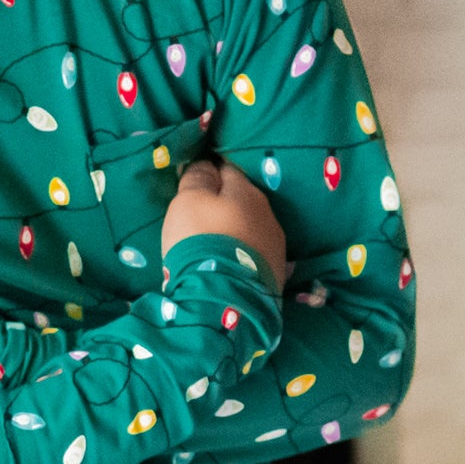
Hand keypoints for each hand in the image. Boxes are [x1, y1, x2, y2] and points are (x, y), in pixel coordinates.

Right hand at [161, 156, 286, 287]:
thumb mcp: (189, 201)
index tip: (195, 184)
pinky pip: (254, 256)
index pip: (227, 170)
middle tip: (200, 219)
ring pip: (252, 229)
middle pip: (243, 201)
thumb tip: (205, 165)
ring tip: (213, 247)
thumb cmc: (201, 240)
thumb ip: (197, 177)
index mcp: (247, 192)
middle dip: (225, 206)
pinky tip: (227, 266)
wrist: (223, 298)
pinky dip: (241, 256)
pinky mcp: (274, 275)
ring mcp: (275, 247)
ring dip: (235, 233)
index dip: (210, 173)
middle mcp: (268, 215)